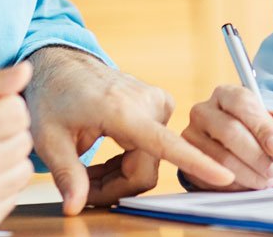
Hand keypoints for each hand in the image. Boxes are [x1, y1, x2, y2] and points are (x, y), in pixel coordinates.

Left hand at [25, 47, 233, 213]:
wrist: (62, 64)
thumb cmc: (53, 97)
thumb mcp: (48, 138)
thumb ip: (66, 174)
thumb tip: (75, 208)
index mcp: (122, 110)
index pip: (165, 144)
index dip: (196, 163)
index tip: (224, 174)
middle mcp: (146, 103)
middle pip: (147, 169)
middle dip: (116, 188)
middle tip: (82, 192)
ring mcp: (156, 102)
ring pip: (152, 161)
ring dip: (122, 176)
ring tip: (88, 176)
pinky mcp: (159, 105)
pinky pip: (154, 148)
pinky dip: (130, 161)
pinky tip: (105, 161)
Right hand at [182, 84, 272, 189]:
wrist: (245, 147)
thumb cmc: (266, 132)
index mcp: (226, 94)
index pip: (242, 104)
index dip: (262, 127)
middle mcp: (203, 111)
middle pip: (229, 132)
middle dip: (256, 156)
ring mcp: (191, 136)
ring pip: (220, 158)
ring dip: (248, 174)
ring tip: (266, 180)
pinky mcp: (187, 161)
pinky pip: (210, 176)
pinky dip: (235, 184)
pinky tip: (249, 183)